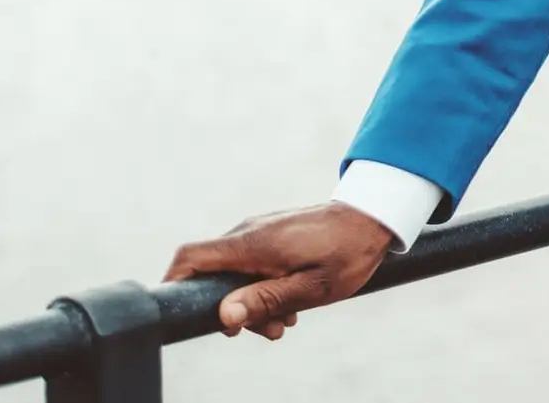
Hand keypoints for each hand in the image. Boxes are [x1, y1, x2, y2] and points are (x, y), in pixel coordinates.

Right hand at [163, 202, 394, 340]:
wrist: (373, 218)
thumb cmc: (346, 253)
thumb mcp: (311, 287)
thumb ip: (266, 301)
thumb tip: (225, 316)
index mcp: (251, 244)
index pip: (191, 256)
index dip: (174, 283)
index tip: (180, 311)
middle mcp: (248, 233)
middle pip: (213, 274)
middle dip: (233, 309)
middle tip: (270, 330)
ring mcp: (260, 231)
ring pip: (236, 273)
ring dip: (254, 301)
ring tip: (287, 320)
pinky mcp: (272, 234)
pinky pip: (253, 263)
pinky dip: (264, 286)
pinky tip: (291, 302)